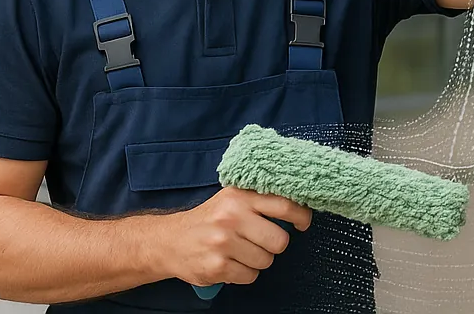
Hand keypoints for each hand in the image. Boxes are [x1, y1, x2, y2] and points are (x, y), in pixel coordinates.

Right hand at [163, 187, 311, 287]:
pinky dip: (244, 273)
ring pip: (266, 261)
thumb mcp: (231, 199)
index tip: (303, 223)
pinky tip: (230, 262)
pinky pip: (250, 276)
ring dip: (257, 260)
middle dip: (274, 245)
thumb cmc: (208, 220)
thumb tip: (296, 204)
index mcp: (239, 196)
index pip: (284, 204)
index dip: (301, 216)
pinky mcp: (218, 266)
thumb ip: (259, 199)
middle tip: (259, 241)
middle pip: (279, 240)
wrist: (170, 241)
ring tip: (240, 251)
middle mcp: (232, 217)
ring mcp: (224, 243)